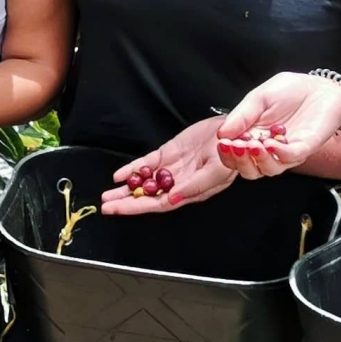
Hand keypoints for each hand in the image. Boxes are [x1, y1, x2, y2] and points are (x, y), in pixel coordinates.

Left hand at [102, 116, 235, 213]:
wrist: (235, 131)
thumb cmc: (231, 155)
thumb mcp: (217, 172)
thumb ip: (194, 187)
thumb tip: (173, 199)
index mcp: (189, 192)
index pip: (158, 204)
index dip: (136, 207)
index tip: (117, 210)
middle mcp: (177, 183)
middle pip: (147, 196)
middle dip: (126, 201)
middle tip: (105, 205)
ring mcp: (171, 168)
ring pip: (144, 181)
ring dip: (126, 188)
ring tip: (108, 194)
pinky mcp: (168, 153)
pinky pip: (147, 163)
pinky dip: (133, 169)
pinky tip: (119, 175)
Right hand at [214, 73, 340, 178]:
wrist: (320, 87)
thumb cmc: (290, 91)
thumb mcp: (259, 97)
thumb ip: (242, 115)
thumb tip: (221, 134)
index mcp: (253, 137)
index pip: (235, 155)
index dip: (226, 154)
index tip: (222, 143)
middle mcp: (269, 149)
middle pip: (250, 169)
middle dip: (239, 162)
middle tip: (234, 147)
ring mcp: (287, 150)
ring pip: (270, 169)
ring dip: (258, 160)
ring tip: (250, 146)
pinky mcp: (305, 147)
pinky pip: (290, 157)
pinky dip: (279, 153)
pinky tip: (269, 143)